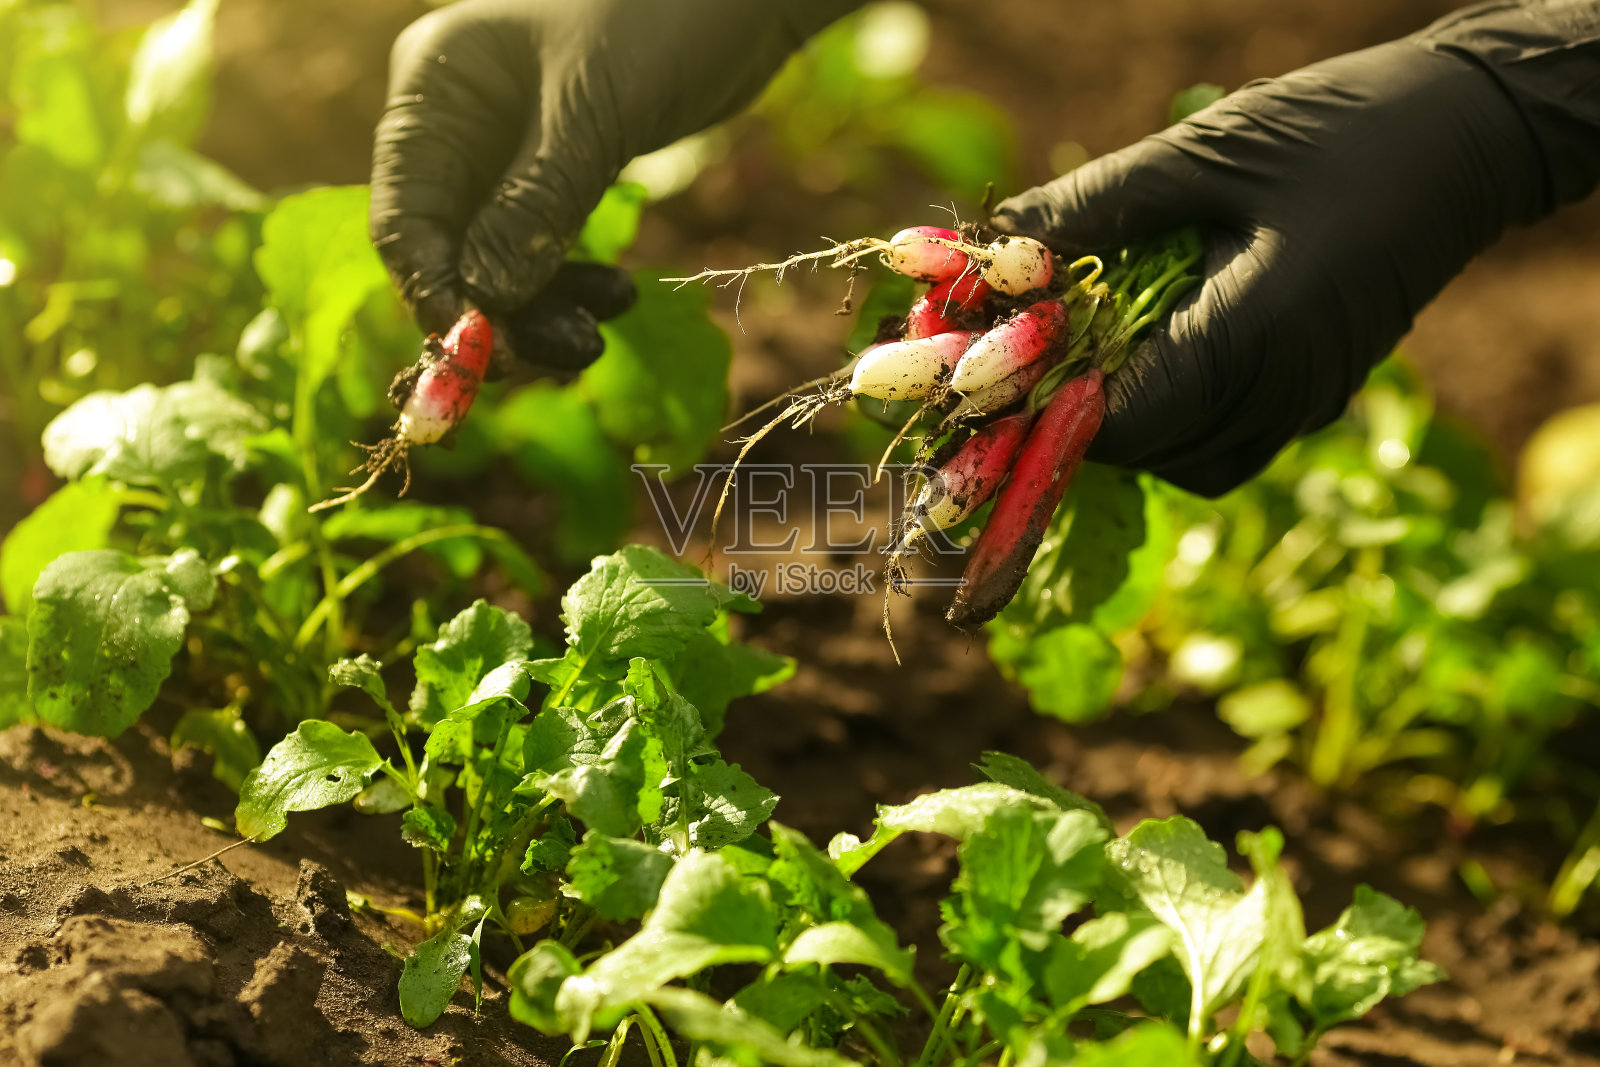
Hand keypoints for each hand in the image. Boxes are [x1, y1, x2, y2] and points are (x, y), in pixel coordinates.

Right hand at [371, 0, 859, 367]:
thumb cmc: (662, 18)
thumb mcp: (592, 114)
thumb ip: (535, 206)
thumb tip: (483, 303)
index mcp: (437, 86)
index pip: (405, 213)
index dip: (433, 291)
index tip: (473, 354)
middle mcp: (458, 121)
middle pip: (447, 248)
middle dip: (496, 312)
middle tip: (557, 358)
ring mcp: (506, 150)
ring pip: (497, 260)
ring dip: (541, 309)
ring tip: (596, 340)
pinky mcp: (556, 172)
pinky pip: (543, 250)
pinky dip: (571, 285)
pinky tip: (616, 301)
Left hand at [994, 4, 1599, 495]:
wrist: (1475, 134)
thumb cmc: (1345, 128)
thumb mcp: (1209, 152)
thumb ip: (1098, 204)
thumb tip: (997, 243)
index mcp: (1255, 338)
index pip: (1120, 423)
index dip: (1042, 407)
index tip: (988, 372)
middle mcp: (1283, 392)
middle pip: (1145, 453)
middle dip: (1072, 416)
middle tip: (1024, 356)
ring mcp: (1307, 401)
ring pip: (1185, 460)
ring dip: (1124, 423)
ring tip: (1085, 352)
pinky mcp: (1320, 393)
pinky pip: (1226, 440)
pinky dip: (1174, 416)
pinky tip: (1152, 352)